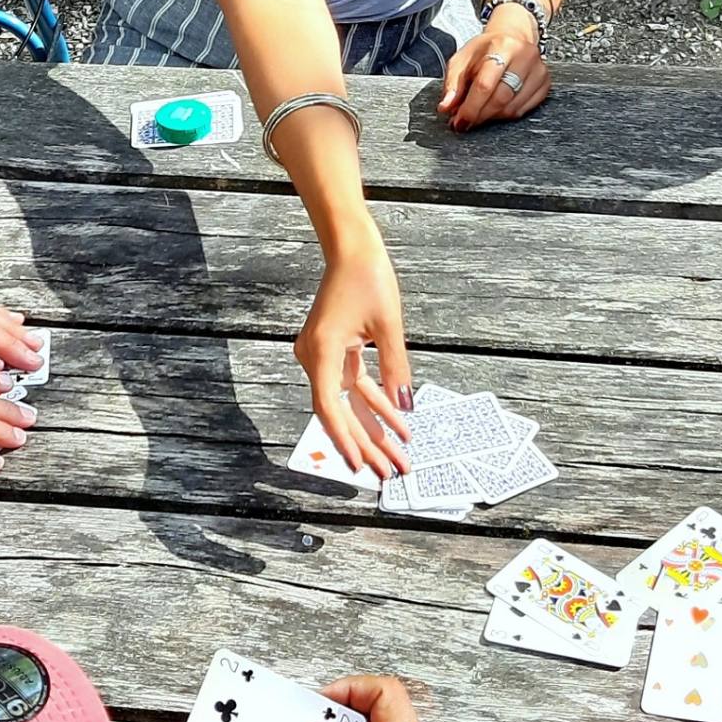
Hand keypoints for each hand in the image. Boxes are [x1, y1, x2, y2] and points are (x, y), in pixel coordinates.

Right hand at [297, 235, 412, 478]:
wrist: (352, 250)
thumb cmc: (367, 278)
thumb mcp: (389, 326)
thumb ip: (396, 370)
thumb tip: (406, 407)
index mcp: (322, 352)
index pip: (329, 408)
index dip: (345, 440)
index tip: (360, 465)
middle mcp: (315, 358)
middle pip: (340, 412)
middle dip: (367, 443)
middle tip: (388, 472)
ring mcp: (322, 356)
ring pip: (349, 402)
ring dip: (374, 426)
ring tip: (399, 453)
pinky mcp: (333, 351)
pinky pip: (353, 385)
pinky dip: (374, 402)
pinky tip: (397, 420)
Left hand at [437, 6, 549, 130]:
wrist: (511, 36)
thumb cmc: (485, 49)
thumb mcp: (462, 59)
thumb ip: (452, 83)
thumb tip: (446, 107)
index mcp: (501, 46)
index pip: (485, 84)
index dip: (470, 107)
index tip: (459, 122)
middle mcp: (524, 56)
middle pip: (501, 98)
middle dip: (480, 115)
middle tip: (467, 122)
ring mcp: (538, 70)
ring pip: (513, 107)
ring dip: (492, 117)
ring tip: (479, 114)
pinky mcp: (545, 82)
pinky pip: (524, 110)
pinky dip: (506, 115)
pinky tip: (496, 109)